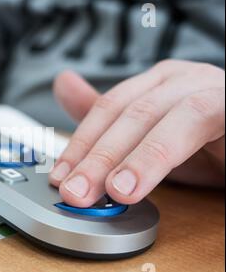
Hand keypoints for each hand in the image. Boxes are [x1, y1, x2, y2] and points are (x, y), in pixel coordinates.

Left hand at [50, 60, 224, 206]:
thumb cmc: (203, 141)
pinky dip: (176, 151)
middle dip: (100, 157)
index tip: (60, 178)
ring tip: (119, 191)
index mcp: (156, 84)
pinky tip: (156, 177)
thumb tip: (62, 83)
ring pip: (170, 116)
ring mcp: (212, 89)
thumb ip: (108, 120)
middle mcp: (182, 80)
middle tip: (77, 192)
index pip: (107, 109)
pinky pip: (207, 119)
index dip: (80, 145)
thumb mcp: (148, 139)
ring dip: (141, 157)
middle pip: (131, 114)